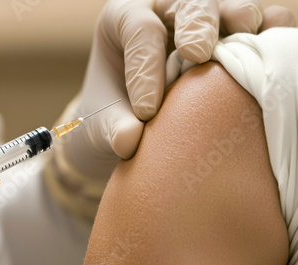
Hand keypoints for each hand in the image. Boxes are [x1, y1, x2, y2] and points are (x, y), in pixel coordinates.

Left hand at [46, 0, 295, 219]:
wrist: (137, 122)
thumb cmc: (114, 114)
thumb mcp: (103, 122)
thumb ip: (113, 128)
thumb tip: (128, 141)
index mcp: (124, 18)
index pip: (139, 30)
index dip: (145, 67)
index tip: (147, 112)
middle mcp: (165, 8)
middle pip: (188, 2)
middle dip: (196, 24)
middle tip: (198, 53)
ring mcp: (203, 20)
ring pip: (227, 5)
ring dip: (241, 19)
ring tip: (245, 38)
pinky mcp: (233, 36)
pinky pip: (259, 23)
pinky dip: (267, 33)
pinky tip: (272, 51)